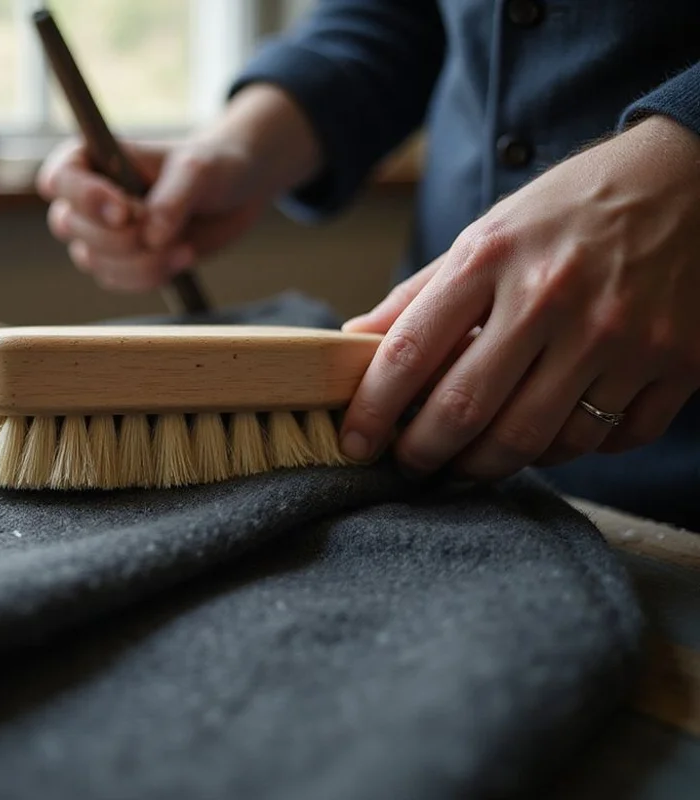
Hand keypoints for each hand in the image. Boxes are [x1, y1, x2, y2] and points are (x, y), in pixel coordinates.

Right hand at [35, 83, 322, 291]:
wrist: (236, 194)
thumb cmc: (211, 167)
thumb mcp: (198, 171)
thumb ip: (173, 198)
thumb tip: (151, 237)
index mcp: (92, 159)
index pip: (58, 179)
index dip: (84, 199)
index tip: (125, 211)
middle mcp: (87, 198)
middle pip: (70, 227)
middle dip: (120, 237)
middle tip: (165, 231)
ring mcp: (100, 234)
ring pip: (93, 261)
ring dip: (141, 262)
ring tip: (184, 246)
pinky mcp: (120, 262)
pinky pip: (117, 281)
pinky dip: (151, 276)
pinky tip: (183, 256)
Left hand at [339, 114, 699, 479]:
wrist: (689, 176)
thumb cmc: (570, 210)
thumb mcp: (486, 232)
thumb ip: (420, 294)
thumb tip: (353, 340)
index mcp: (492, 258)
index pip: (409, 353)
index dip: (372, 411)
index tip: (354, 442)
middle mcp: (552, 297)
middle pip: (466, 412)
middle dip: (424, 454)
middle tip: (411, 464)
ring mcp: (619, 334)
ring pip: (536, 441)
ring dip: (492, 463)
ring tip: (473, 457)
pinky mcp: (677, 362)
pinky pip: (607, 440)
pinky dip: (571, 450)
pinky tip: (551, 434)